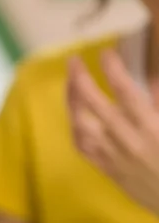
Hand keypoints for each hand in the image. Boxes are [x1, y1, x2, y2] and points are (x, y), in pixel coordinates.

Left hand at [68, 52, 158, 214]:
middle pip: (95, 107)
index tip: (106, 52)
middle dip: (80, 81)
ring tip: (72, 84)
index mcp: (153, 127)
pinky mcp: (109, 170)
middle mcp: (130, 141)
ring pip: (82, 127)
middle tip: (74, 61)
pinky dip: (75, 128)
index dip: (114, 70)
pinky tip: (74, 115)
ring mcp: (115, 157)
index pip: (128, 93)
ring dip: (72, 103)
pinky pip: (83, 148)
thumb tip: (153, 79)